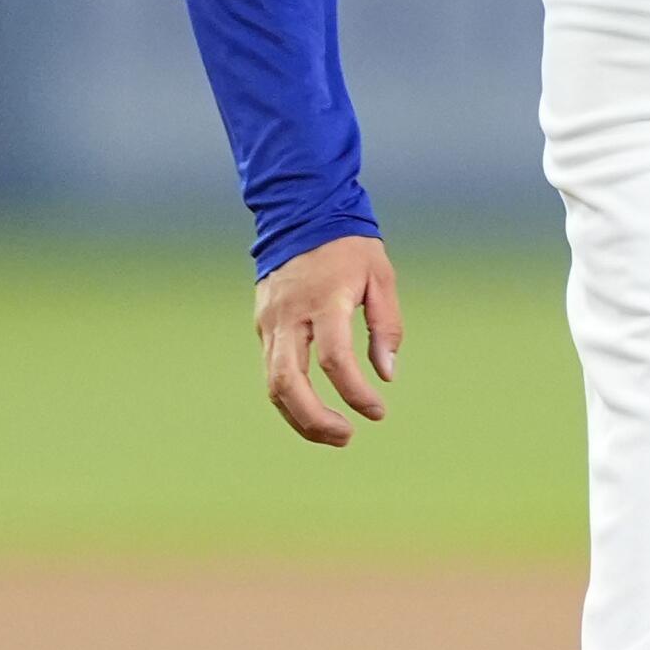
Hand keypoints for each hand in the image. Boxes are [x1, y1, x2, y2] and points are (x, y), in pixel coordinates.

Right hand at [253, 234, 402, 448]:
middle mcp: (290, 314)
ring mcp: (271, 322)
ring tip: (334, 434)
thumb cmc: (348, 246)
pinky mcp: (263, 326)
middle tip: (347, 436)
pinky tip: (314, 411)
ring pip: (274, 385)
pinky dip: (292, 399)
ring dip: (301, 418)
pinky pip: (272, 372)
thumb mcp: (381, 277)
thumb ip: (386, 327)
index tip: (377, 410)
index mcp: (324, 300)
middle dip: (316, 420)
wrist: (301, 213)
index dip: (355, 392)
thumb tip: (386, 375)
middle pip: (289, 382)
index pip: (334, 359)